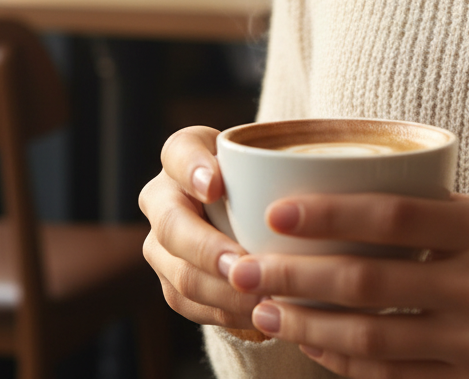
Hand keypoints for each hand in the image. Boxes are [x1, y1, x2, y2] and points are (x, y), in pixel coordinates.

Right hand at [139, 126, 260, 329]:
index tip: (214, 185)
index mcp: (181, 155)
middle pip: (172, 226)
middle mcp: (161, 198)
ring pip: (180, 275)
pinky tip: (257, 313)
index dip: (192, 170)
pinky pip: (191, 305)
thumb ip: (273, 157)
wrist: (244, 205)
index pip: (178, 154)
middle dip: (206, 249)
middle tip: (241, 264)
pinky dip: (225, 313)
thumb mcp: (264, 154)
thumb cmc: (259, 172)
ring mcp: (160, 244)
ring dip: (220, 291)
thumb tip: (308, 174)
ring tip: (258, 297)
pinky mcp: (171, 282)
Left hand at [224, 193, 468, 377]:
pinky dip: (350, 366)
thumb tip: (353, 209)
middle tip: (244, 269)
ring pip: (374, 339)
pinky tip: (316, 350)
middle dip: (296, 277)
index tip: (276, 213)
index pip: (392, 216)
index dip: (329, 214)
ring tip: (264, 314)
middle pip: (368, 282)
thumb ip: (435, 215)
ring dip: (310, 328)